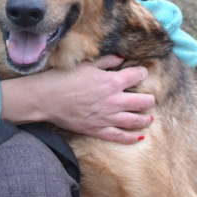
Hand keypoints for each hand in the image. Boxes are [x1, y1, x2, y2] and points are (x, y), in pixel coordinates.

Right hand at [0, 55, 154, 143]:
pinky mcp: (98, 130)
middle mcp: (114, 101)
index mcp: (112, 82)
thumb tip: (120, 58)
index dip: (142, 73)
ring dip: (145, 119)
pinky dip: (132, 137)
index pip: (137, 76)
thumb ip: (106, 61)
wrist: (48, 98)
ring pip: (135, 120)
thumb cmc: (65, 78)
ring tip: (149, 118)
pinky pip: (120, 136)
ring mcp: (107, 117)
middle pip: (143, 102)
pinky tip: (139, 137)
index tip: (143, 73)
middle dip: (149, 99)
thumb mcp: (87, 65)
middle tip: (149, 99)